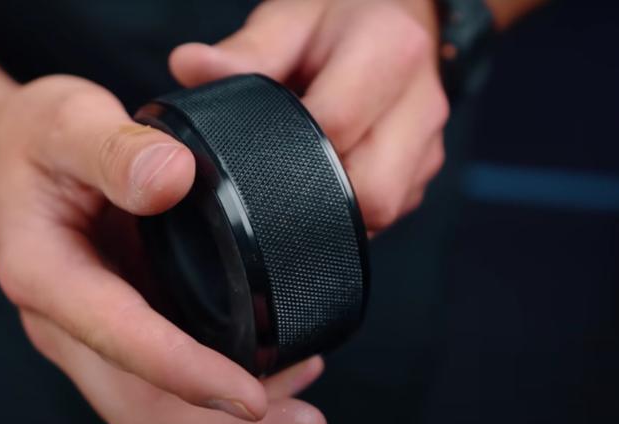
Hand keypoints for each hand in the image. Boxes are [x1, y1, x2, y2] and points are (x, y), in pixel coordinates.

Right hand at [0, 75, 327, 423]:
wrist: (4, 151)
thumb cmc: (29, 137)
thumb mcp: (64, 118)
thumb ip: (114, 148)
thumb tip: (173, 177)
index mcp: (45, 275)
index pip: (121, 341)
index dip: (188, 374)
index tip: (251, 395)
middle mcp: (63, 321)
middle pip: (137, 409)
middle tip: (304, 423)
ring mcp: (89, 332)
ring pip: (151, 408)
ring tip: (302, 403)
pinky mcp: (116, 327)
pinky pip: (162, 383)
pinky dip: (214, 388)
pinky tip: (270, 367)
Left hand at [170, 0, 448, 232]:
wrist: (399, 14)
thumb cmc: (341, 16)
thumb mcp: (293, 16)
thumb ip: (246, 48)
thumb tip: (190, 68)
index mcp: (389, 50)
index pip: (335, 126)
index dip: (286, 147)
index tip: (254, 147)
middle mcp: (421, 102)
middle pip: (372, 189)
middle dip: (318, 197)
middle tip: (277, 176)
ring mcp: (429, 142)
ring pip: (384, 209)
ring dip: (338, 208)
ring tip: (303, 175)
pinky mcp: (426, 169)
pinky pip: (390, 209)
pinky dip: (353, 207)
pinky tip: (328, 178)